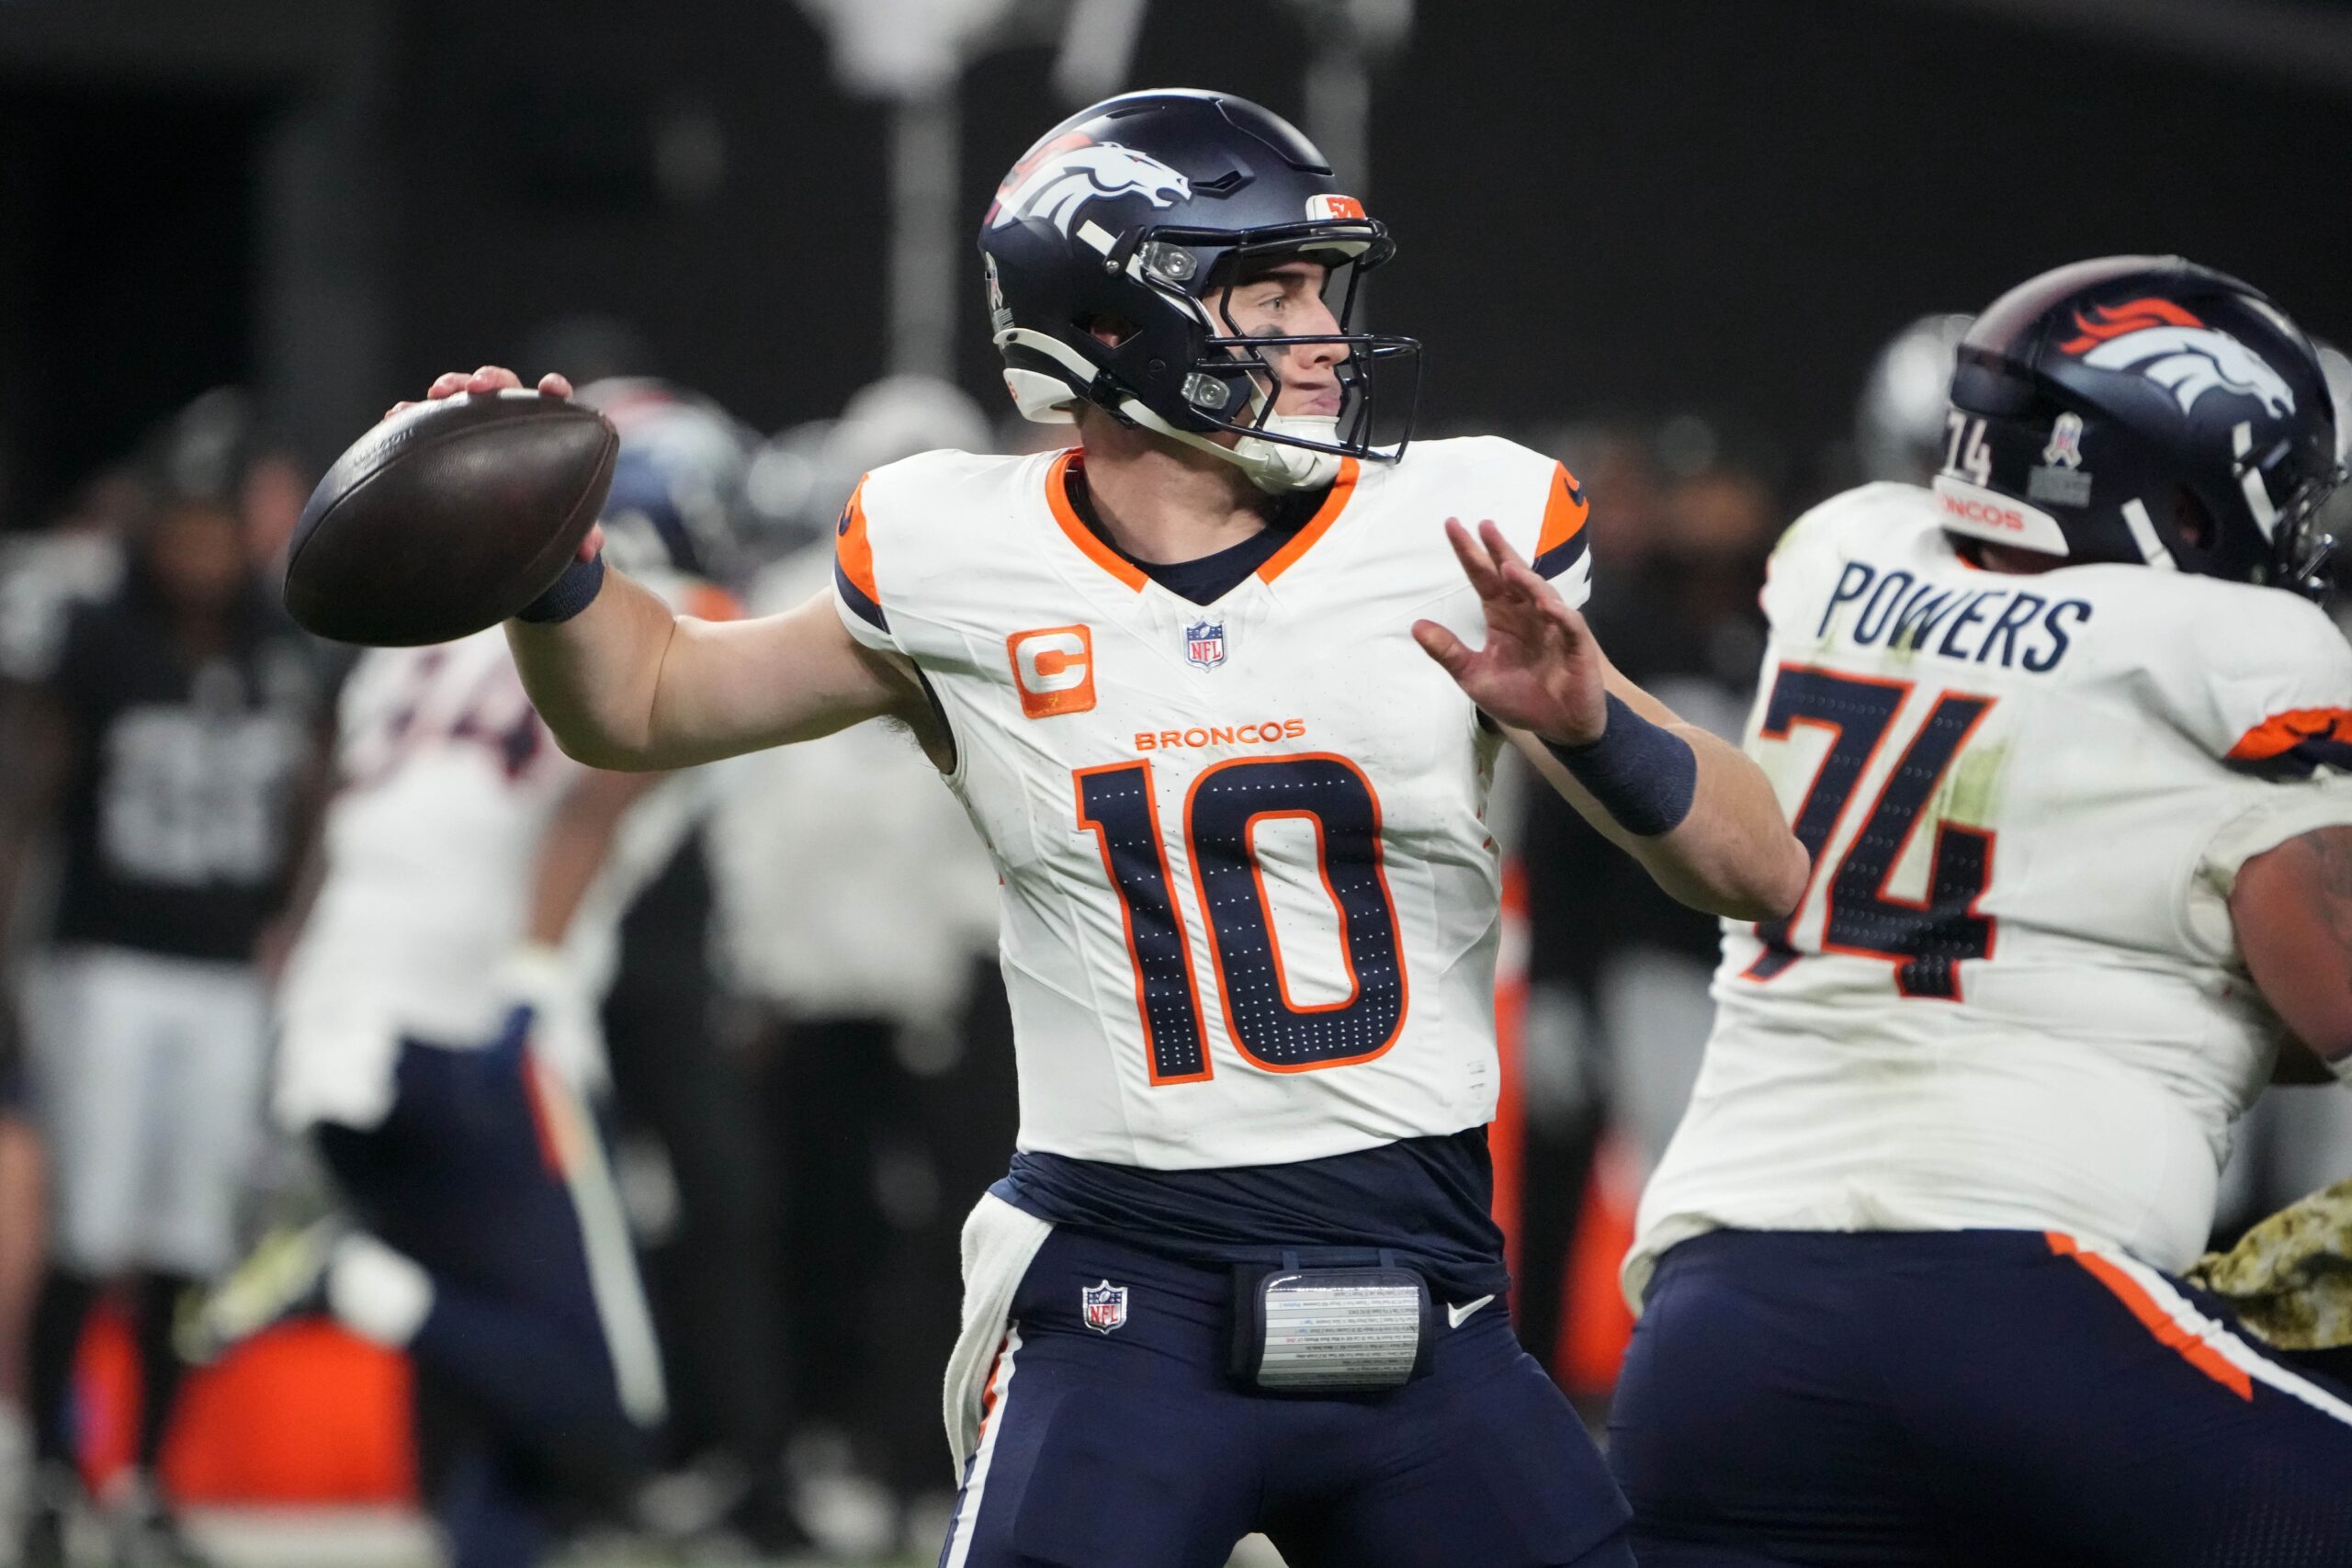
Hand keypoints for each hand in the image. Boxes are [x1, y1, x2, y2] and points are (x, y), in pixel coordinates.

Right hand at [386, 366, 599, 561]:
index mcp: (547, 428)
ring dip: (451, 387)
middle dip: (490, 379)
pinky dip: (412, 414)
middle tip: (476, 386)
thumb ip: (581, 531)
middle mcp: (511, 418)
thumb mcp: (565, 523)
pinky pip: (427, 418)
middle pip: (504, 387)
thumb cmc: (548, 515)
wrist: (513, 528)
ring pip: (463, 395)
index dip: (553, 390)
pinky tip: (394, 417)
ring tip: (435, 393)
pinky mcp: (446, 433)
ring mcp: (476, 422)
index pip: (553, 401)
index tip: (550, 388)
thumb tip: (590, 549)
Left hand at [1412, 519, 1608, 744]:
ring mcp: (1554, 626)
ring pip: (1542, 594)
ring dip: (1527, 581)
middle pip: (1512, 575)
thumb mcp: (1474, 676)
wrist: (1558, 727)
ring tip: (1507, 566)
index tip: (1452, 525)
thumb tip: (1416, 626)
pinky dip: (1558, 614)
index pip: (1483, 578)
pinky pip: (1569, 625)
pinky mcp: (1577, 646)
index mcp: (1502, 616)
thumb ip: (1448, 651)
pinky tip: (1545, 606)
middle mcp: (1527, 614)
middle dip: (1499, 550)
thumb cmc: (1520, 697)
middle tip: (1483, 525)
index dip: (1470, 554)